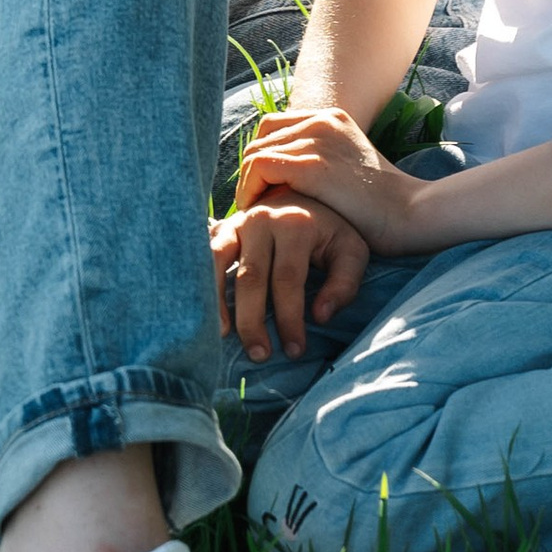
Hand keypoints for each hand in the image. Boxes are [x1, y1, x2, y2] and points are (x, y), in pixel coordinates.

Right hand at [212, 192, 371, 363]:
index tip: (294, 351)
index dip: (289, 318)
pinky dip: (200, 282)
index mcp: (296, 224)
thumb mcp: (351, 252)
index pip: (288, 279)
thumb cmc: (329, 232)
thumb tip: (319, 317)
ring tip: (221, 336)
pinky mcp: (221, 228)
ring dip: (218, 302)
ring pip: (218, 262)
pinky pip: (203, 255)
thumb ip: (344, 284)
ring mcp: (237, 221)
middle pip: (251, 277)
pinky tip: (203, 310)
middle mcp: (262, 219)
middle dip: (253, 321)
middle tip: (259, 355)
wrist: (304, 195)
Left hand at [234, 105, 429, 250]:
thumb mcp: (348, 169)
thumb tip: (281, 178)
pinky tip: (259, 213)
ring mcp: (316, 139)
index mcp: (332, 117)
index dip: (261, 158)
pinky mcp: (311, 164)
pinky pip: (258, 167)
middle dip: (250, 172)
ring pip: (254, 153)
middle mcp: (321, 119)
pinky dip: (250, 191)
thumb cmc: (381, 206)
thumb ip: (320, 162)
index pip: (273, 127)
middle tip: (254, 204)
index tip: (262, 191)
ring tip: (255, 213)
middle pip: (260, 137)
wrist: (412, 214)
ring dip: (248, 185)